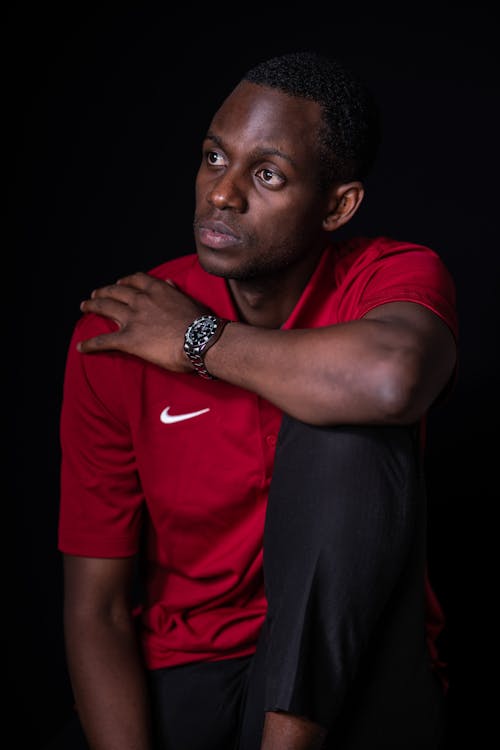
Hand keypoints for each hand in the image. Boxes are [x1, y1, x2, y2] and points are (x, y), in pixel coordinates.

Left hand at [77, 271, 211, 371]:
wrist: (200, 340)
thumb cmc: (202, 323)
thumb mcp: (190, 301)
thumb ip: (175, 292)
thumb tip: (169, 283)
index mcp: (157, 290)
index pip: (135, 280)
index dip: (124, 281)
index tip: (120, 283)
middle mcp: (141, 300)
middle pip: (115, 291)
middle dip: (103, 292)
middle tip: (96, 294)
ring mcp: (133, 318)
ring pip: (105, 308)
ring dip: (92, 306)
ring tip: (84, 307)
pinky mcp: (128, 339)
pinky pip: (104, 341)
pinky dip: (90, 344)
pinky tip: (81, 347)